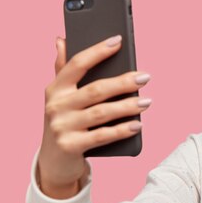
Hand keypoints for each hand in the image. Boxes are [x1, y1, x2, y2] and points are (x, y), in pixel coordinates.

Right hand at [37, 35, 151, 192]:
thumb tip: (61, 40)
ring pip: (101, 113)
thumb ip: (63, 70)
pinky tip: (138, 125)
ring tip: (147, 102)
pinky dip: (121, 130)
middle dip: (123, 82)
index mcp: (55, 88)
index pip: (77, 64)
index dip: (97, 51)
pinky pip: (102, 136)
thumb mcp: (61, 98)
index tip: (118, 41)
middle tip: (145, 77)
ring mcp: (62, 127)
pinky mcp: (71, 146)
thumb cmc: (65, 123)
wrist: (54, 163)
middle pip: (95, 90)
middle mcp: (56, 106)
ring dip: (127, 106)